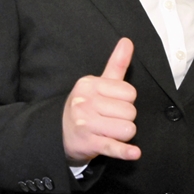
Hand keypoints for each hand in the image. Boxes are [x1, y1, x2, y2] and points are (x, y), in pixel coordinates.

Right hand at [62, 37, 140, 163]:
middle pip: (130, 112)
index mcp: (89, 84)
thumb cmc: (85, 106)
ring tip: (108, 131)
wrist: (59, 132)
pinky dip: (125, 151)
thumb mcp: (97, 84)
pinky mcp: (88, 142)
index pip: (129, 92)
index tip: (112, 104)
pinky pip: (114, 146)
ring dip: (124, 135)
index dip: (126, 101)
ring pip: (128, 129)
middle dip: (126, 119)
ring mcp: (86, 122)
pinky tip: (133, 152)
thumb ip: (116, 64)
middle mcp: (86, 101)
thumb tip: (128, 40)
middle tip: (109, 119)